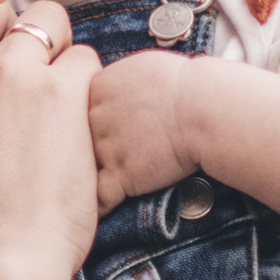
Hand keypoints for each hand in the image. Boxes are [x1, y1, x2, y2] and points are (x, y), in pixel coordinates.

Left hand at [86, 48, 206, 209]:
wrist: (204, 108)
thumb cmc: (184, 84)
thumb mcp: (141, 67)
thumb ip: (117, 80)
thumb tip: (114, 87)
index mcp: (96, 88)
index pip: (78, 108)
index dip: (90, 123)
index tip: (99, 132)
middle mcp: (93, 117)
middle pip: (76, 138)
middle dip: (82, 149)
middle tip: (91, 161)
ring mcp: (104, 148)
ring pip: (83, 168)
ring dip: (86, 178)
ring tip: (86, 190)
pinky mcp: (120, 176)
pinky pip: (99, 199)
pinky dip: (98, 207)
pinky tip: (94, 212)